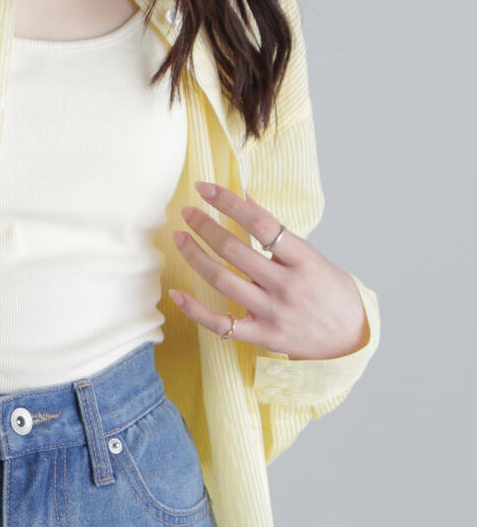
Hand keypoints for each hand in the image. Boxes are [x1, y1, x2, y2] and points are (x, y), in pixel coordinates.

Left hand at [169, 181, 370, 358]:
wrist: (350, 337)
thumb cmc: (330, 291)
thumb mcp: (313, 256)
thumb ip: (279, 233)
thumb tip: (245, 198)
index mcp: (304, 260)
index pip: (261, 224)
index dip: (229, 203)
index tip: (206, 188)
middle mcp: (287, 285)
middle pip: (235, 251)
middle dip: (205, 227)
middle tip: (187, 212)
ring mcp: (272, 312)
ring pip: (222, 281)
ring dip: (195, 257)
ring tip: (180, 238)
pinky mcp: (261, 336)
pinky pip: (220, 324)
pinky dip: (195, 310)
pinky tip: (176, 293)